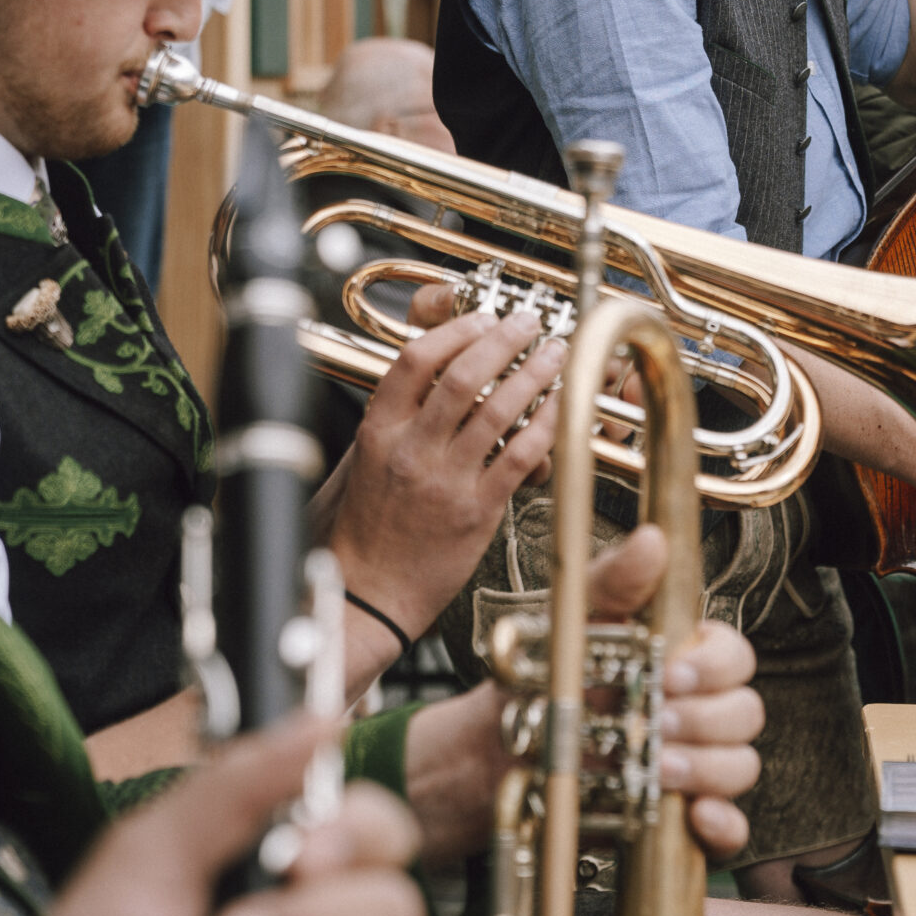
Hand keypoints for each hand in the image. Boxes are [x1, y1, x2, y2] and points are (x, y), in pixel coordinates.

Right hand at [325, 308, 565, 650]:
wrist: (364, 597)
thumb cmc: (359, 533)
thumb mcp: (356, 464)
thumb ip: (389, 421)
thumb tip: (421, 381)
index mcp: (378, 432)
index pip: (416, 361)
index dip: (455, 330)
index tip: (481, 318)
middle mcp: (412, 449)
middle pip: (464, 375)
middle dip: (504, 338)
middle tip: (528, 322)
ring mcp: (446, 481)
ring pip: (500, 409)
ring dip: (534, 373)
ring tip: (554, 352)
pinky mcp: (476, 512)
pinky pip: (521, 456)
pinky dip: (546, 425)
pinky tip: (559, 408)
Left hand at [402, 523, 761, 867]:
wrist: (498, 751)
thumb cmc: (544, 675)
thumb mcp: (574, 619)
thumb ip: (614, 581)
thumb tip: (652, 539)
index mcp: (685, 658)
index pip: (735, 656)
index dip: (716, 664)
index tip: (673, 671)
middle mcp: (698, 712)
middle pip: (745, 711)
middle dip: (708, 718)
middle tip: (658, 721)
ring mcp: (693, 766)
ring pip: (742, 765)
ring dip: (709, 767)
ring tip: (657, 768)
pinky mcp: (679, 818)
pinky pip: (730, 830)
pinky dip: (724, 826)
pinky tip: (697, 816)